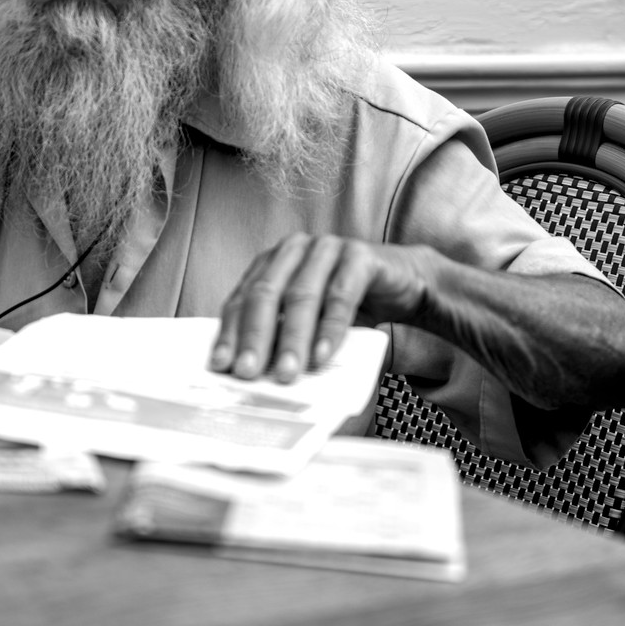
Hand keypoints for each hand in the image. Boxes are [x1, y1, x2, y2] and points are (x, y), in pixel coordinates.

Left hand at [209, 234, 431, 382]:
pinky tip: (322, 355)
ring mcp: (327, 248)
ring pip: (302, 295)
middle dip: (254, 337)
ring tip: (286, 373)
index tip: (221, 365)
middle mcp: (294, 250)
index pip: (242, 298)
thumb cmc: (348, 305)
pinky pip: (341, 294)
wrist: (403, 282)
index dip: (230, 332)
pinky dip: (330, 328)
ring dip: (292, 339)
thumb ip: (283, 337)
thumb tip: (255, 377)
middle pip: (265, 294)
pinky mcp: (360, 256)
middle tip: (247, 373)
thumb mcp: (310, 322)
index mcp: (272, 263)